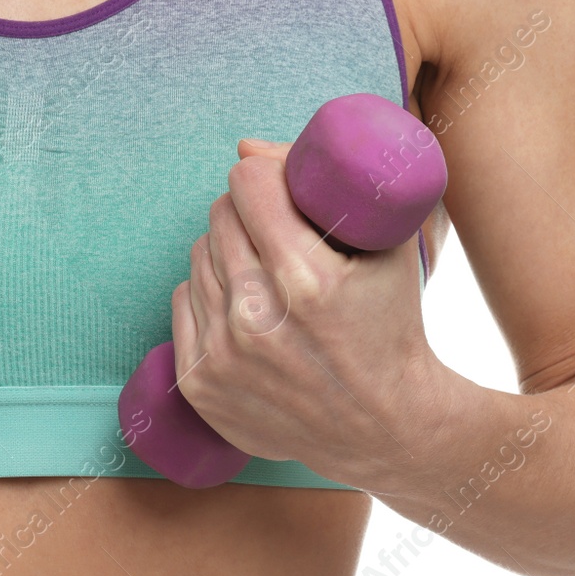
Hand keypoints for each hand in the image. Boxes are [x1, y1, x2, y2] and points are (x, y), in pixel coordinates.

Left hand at [168, 137, 445, 484]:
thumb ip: (327, 184)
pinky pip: (182, 297)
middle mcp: (257, 319)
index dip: (268, 179)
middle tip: (279, 234)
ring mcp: (223, 355)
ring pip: (198, 255)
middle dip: (249, 214)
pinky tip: (248, 310)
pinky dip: (211, 295)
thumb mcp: (386, 245)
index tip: (282, 192)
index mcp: (308, 280)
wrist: (386, 427)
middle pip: (220, 215)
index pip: (247, 183)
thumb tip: (243, 148)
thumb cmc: (392, 324)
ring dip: (228, 254)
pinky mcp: (198, 383)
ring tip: (269, 277)